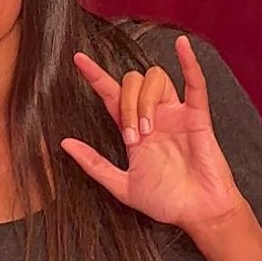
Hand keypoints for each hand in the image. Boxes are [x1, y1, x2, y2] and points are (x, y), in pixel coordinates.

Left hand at [60, 35, 243, 233]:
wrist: (197, 214)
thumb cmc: (164, 201)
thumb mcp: (121, 185)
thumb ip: (93, 164)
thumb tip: (63, 143)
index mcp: (132, 129)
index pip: (110, 94)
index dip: (95, 76)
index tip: (78, 59)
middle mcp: (152, 116)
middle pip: (130, 83)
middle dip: (126, 106)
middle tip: (132, 138)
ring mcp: (175, 114)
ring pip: (155, 79)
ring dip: (145, 101)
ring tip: (148, 132)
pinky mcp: (197, 118)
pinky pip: (195, 84)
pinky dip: (188, 63)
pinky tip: (181, 46)